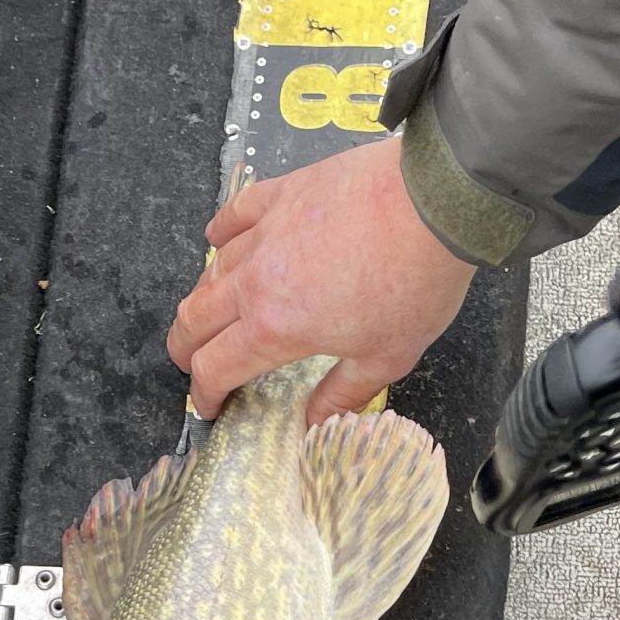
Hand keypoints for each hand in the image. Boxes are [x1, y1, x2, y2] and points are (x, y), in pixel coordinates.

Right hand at [167, 134, 474, 424]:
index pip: (215, 368)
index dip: (205, 395)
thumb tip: (314, 425)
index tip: (210, 407)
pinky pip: (234, 215)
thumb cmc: (415, 282)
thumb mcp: (386, 357)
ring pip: (211, 271)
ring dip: (204, 300)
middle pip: (194, 319)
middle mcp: (255, 281)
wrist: (434, 201)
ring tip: (213, 314)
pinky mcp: (281, 194)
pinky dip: (220, 234)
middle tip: (193, 364)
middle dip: (185, 349)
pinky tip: (218, 241)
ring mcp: (264, 232)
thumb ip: (341, 395)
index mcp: (275, 328)